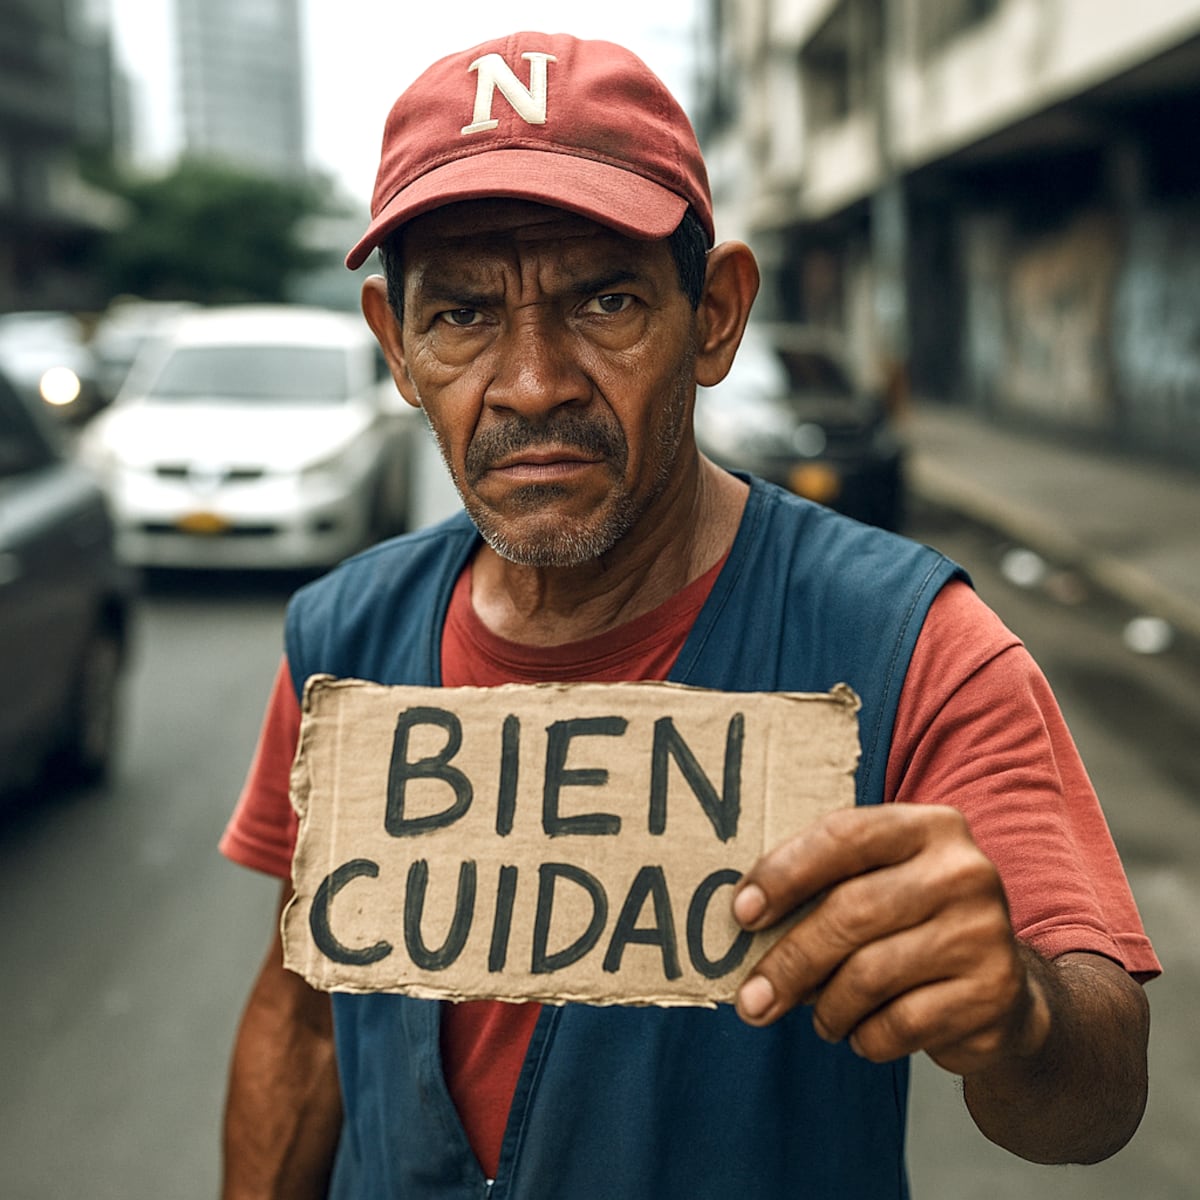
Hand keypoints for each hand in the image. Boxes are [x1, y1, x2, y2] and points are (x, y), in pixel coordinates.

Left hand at [732, 804, 1049, 1075]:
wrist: (1000, 991)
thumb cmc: (911, 925)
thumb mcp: (877, 883)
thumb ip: (823, 883)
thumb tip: (744, 919)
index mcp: (928, 826)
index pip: (843, 836)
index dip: (784, 874)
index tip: (742, 913)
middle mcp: (963, 870)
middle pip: (850, 911)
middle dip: (789, 960)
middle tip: (752, 999)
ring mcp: (984, 932)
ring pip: (870, 975)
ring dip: (826, 1007)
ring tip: (818, 1016)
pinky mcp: (993, 994)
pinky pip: (900, 1023)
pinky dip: (865, 1037)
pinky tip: (861, 1033)